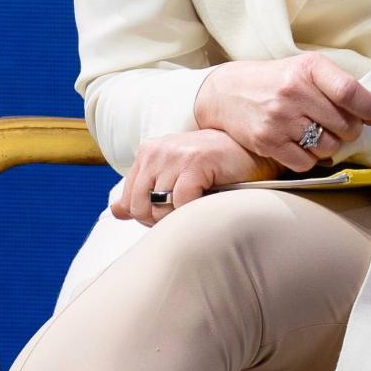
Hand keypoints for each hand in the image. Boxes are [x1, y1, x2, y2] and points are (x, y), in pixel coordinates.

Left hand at [111, 130, 267, 223]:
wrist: (254, 152)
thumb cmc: (217, 166)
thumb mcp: (175, 176)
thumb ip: (144, 191)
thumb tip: (116, 211)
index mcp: (148, 151)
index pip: (128, 199)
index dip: (147, 215)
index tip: (170, 214)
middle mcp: (157, 150)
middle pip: (139, 206)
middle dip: (159, 220)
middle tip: (184, 215)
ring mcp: (175, 155)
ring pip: (158, 207)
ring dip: (178, 217)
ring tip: (197, 207)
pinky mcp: (195, 162)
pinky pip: (180, 202)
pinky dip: (192, 210)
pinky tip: (207, 201)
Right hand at [194, 55, 370, 171]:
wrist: (226, 91)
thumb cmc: (276, 80)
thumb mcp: (306, 69)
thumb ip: (339, 86)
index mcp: (309, 68)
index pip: (350, 92)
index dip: (370, 109)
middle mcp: (293, 92)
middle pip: (345, 126)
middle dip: (350, 130)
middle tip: (339, 126)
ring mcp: (279, 118)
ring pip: (328, 147)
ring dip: (330, 145)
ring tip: (317, 133)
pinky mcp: (267, 141)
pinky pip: (306, 162)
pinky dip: (310, 158)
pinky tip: (301, 145)